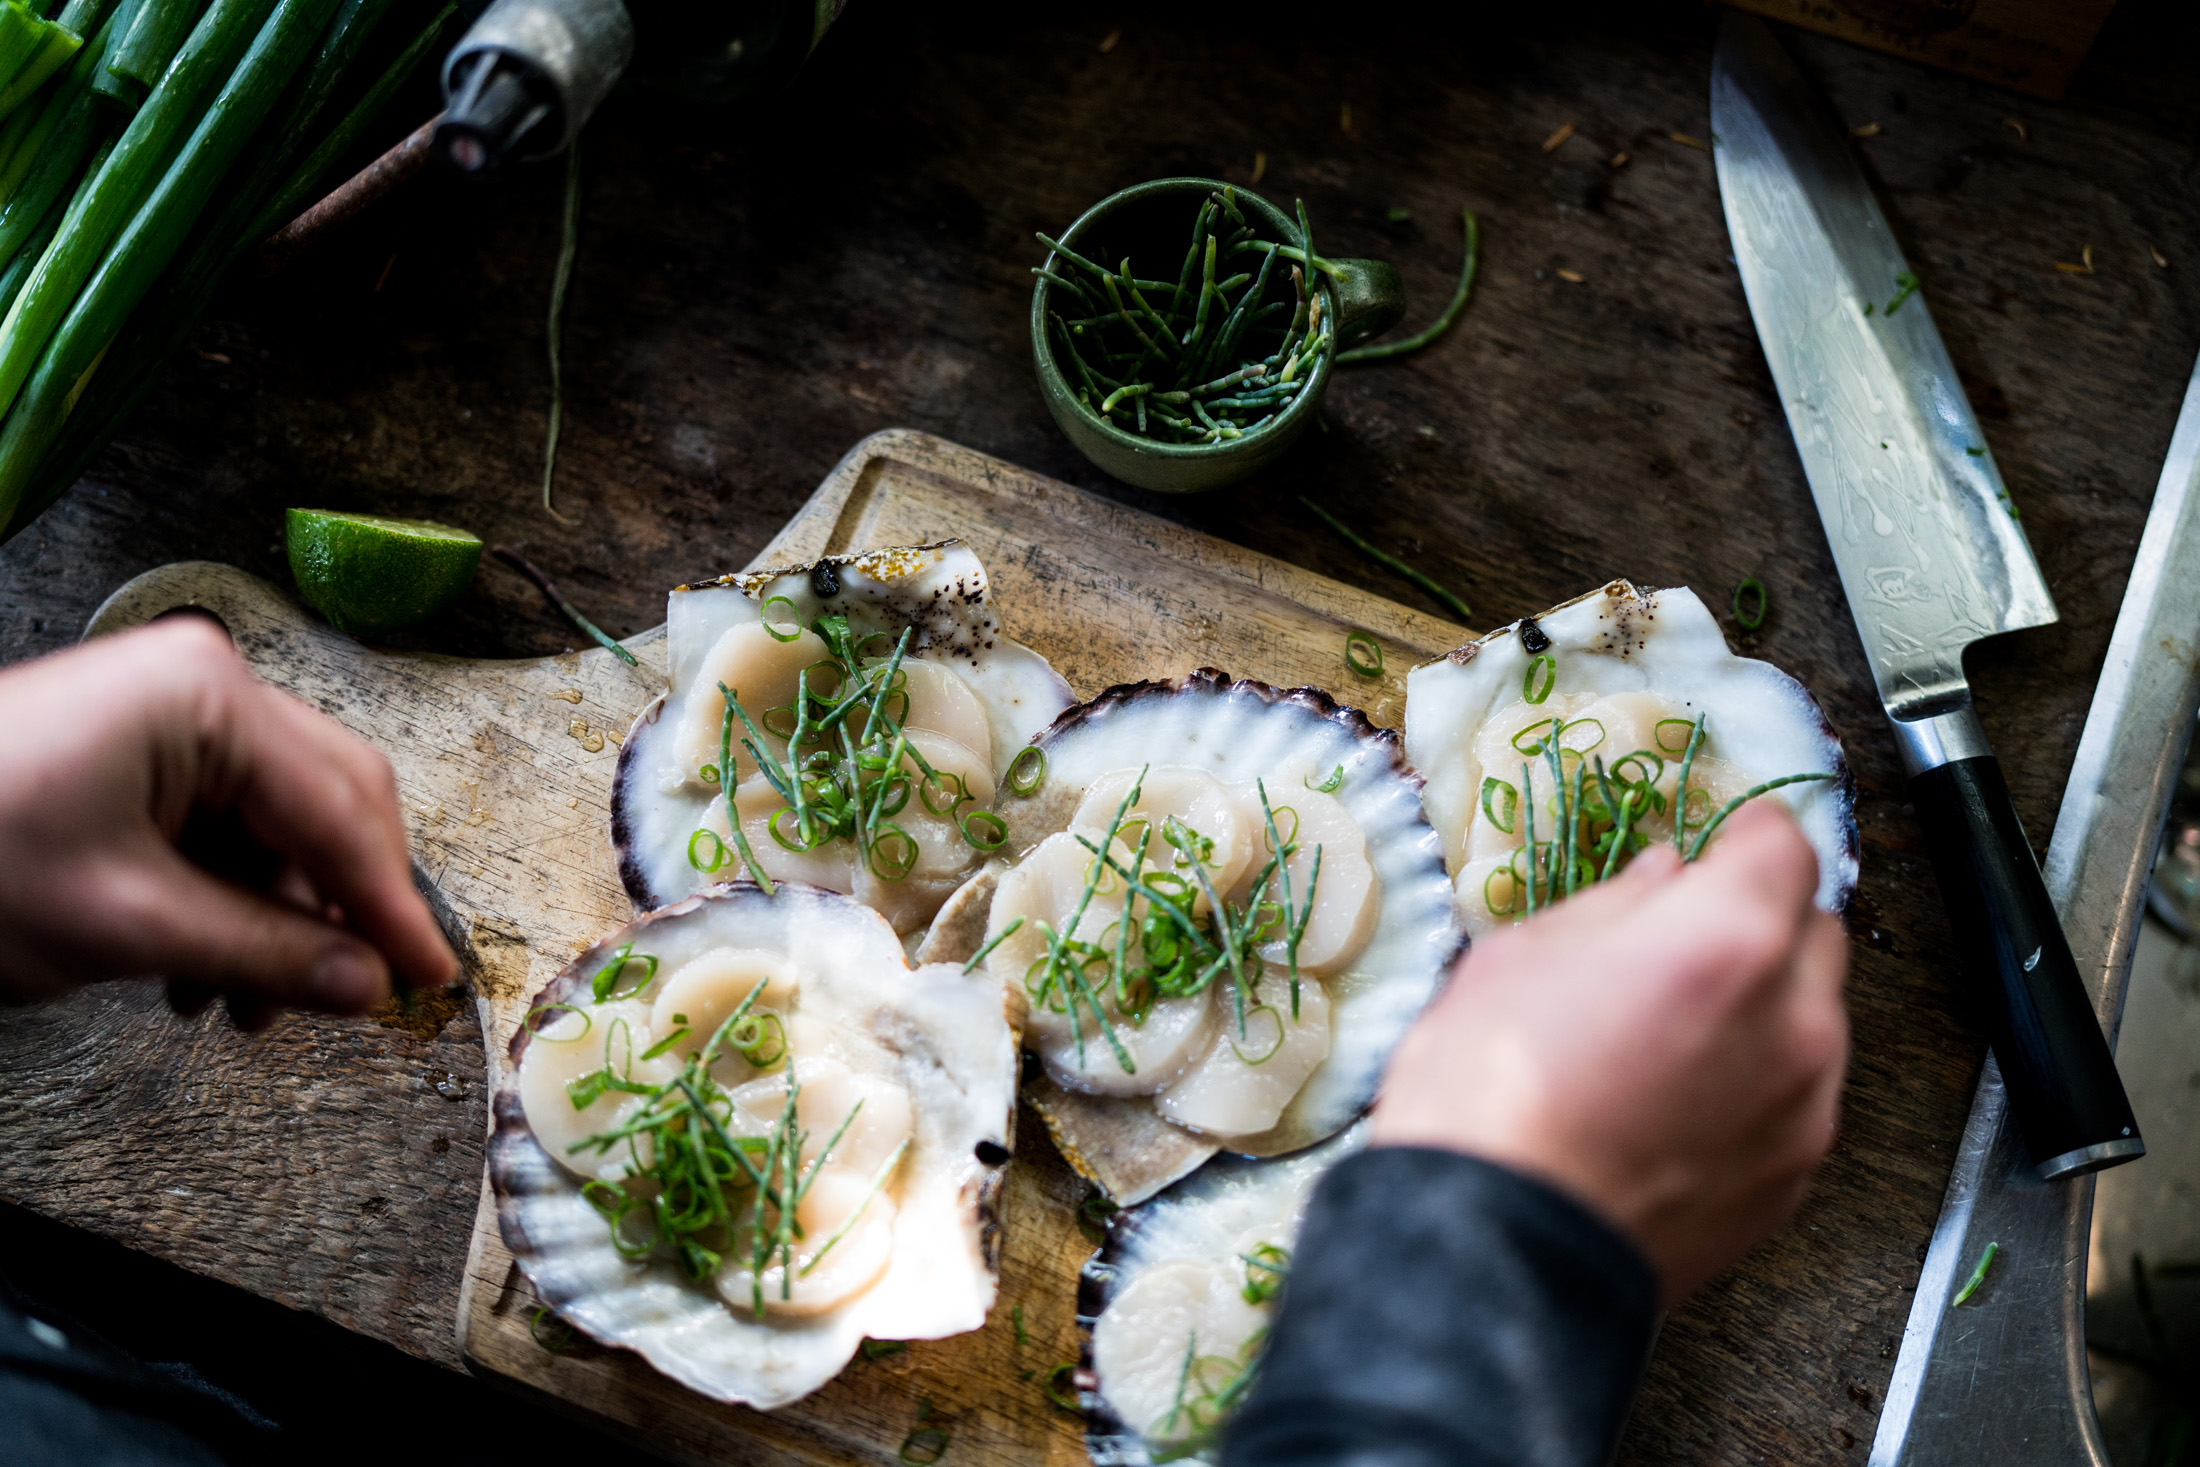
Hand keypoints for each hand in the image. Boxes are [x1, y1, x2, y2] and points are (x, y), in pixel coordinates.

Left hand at [0, 616, 456, 1027]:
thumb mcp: (126, 923)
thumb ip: (264, 954)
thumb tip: (365, 983)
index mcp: (210, 697)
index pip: (341, 812)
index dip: (391, 907)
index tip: (432, 976)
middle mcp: (206, 686)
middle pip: (328, 805)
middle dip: (332, 911)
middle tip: (347, 997)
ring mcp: (174, 712)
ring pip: (280, 824)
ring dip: (276, 918)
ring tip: (239, 1004)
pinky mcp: (144, 746)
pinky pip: (227, 824)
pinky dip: (229, 898)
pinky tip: (199, 967)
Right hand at [1371, 800, 1847, 1304]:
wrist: (1497, 1240)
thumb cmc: (1490, 1092)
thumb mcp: (1521, 955)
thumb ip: (1613, 905)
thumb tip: (1662, 879)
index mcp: (1726, 937)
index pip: (1785, 844)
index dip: (1746, 832)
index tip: (1720, 840)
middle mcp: (1792, 1017)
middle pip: (1817, 929)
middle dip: (1763, 920)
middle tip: (1684, 939)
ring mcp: (1803, 1104)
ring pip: (1812, 1020)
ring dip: (1763, 1008)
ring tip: (1669, 1037)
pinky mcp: (1794, 1176)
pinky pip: (1796, 1098)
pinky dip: (1755, 1084)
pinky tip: (1676, 1104)